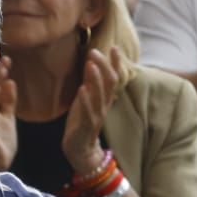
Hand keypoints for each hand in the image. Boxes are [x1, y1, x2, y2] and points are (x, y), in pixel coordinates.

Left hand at [61, 46, 121, 175]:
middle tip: (95, 51)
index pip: (114, 77)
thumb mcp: (86, 99)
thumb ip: (89, 82)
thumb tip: (91, 62)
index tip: (114, 47)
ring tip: (91, 64)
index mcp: (105, 99)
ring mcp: (96, 115)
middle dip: (104, 66)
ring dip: (96, 79)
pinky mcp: (86, 125)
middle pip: (110, 83)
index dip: (115, 63)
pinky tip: (82, 89)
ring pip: (100, 95)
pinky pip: (88, 112)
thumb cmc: (82, 122)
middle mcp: (104, 105)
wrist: (81, 149)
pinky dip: (85, 100)